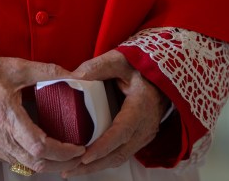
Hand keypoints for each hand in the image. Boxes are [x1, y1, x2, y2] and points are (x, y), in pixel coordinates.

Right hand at [0, 57, 85, 173]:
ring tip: (62, 153)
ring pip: (24, 165)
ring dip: (46, 163)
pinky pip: (12, 161)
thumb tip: (76, 76)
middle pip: (36, 163)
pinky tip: (38, 149)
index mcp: (7, 116)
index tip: (78, 146)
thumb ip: (48, 72)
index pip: (40, 146)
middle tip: (77, 154)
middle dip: (60, 162)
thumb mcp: (18, 67)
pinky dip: (29, 159)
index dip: (63, 151)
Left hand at [63, 50, 169, 177]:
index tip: (85, 156)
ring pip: (119, 157)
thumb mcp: (120, 59)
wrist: (160, 75)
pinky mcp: (138, 137)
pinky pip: (121, 153)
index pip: (122, 131)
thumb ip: (97, 67)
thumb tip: (73, 78)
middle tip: (69, 169)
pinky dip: (103, 160)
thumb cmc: (140, 66)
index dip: (104, 146)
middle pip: (119, 153)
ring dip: (96, 166)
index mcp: (142, 106)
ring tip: (72, 170)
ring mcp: (144, 134)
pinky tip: (85, 163)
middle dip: (93, 165)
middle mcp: (145, 125)